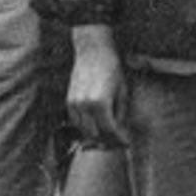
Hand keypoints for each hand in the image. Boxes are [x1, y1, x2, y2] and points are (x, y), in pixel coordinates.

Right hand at [66, 24, 127, 148]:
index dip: (120, 139)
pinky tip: (95, 125)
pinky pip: (75, 121)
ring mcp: (74, 103)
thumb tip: (119, 130)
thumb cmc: (112, 70)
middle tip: (118, 142)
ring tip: (107, 136)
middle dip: (107, 140)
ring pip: (83, 129)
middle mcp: (84, 105)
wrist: (93, 52)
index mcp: (100, 103)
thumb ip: (120, 114)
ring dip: (95, 135)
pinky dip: (84, 126)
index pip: (110, 130)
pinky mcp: (68, 100)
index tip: (127, 142)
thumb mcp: (122, 92)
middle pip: (95, 134)